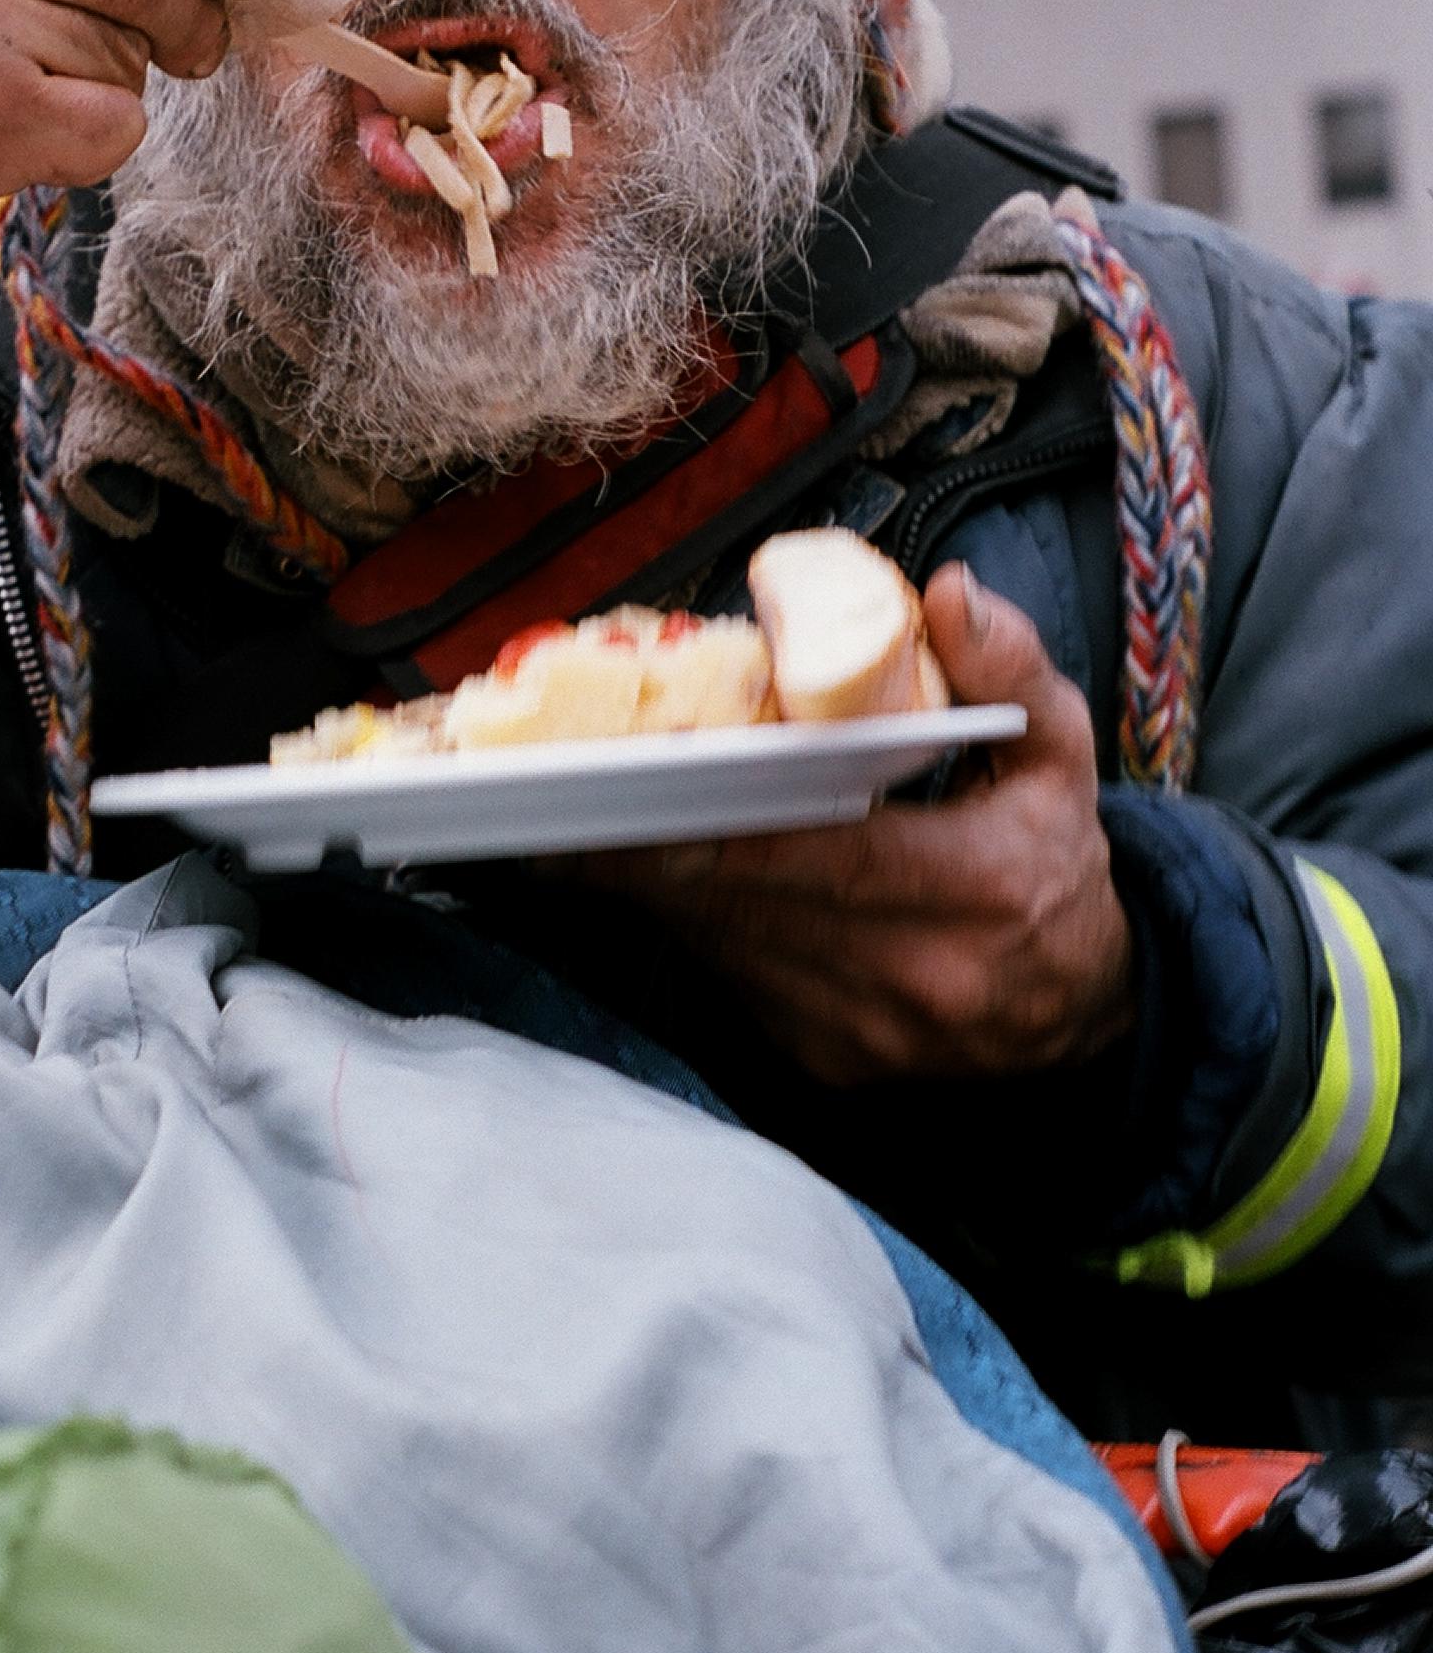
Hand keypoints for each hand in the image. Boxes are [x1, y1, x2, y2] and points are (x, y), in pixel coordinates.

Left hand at [570, 565, 1131, 1084]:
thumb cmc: (1052, 865)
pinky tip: (652, 871)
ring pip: (717, 941)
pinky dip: (690, 921)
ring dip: (650, 880)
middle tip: (569, 787)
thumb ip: (1009, 667)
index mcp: (976, 886)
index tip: (632, 779)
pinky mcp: (822, 1060)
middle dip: (644, 841)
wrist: (1084, 1014)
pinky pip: (727, 977)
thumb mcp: (1057, 754)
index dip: (709, 818)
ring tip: (585, 817)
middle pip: (738, 899)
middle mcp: (911, 972)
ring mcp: (859, 1027)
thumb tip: (946, 593)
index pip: (813, 854)